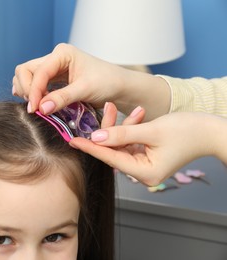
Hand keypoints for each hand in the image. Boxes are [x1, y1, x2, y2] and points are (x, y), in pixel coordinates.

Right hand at [13, 43, 169, 119]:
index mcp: (62, 53)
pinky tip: (36, 104)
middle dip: (26, 89)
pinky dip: (31, 93)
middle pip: (25, 70)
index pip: (38, 71)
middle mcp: (54, 58)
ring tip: (36, 107)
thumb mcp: (85, 90)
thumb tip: (41, 108)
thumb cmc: (107, 83)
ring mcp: (52, 68)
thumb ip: (62, 98)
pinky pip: (34, 84)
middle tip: (34, 108)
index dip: (33, 90)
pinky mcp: (52, 79)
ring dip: (27, 91)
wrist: (119, 87)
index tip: (35, 109)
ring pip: (26, 76)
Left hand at [70, 106, 226, 185]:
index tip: (72, 139)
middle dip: (111, 128)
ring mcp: (145, 164)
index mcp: (144, 173)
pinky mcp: (147, 156)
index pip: (109, 158)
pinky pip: (131, 141)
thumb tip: (96, 137)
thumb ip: (121, 134)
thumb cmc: (188, 131)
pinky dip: (133, 128)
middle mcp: (142, 173)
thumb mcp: (151, 130)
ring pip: (122, 143)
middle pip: (114, 149)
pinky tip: (138, 114)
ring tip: (135, 109)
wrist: (211, 131)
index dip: (90, 147)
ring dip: (124, 125)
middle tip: (106, 106)